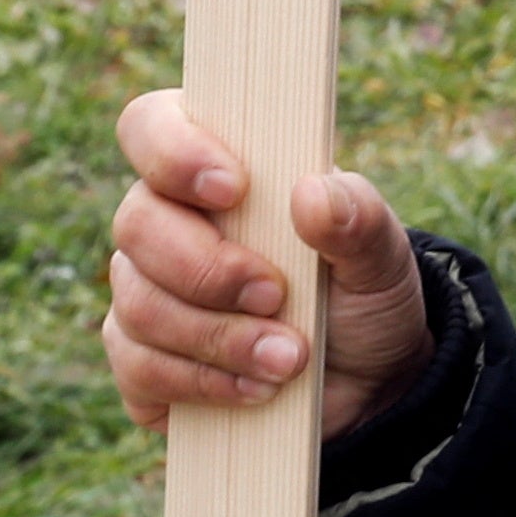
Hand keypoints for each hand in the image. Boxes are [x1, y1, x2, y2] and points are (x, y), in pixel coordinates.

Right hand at [103, 88, 431, 440]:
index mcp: (214, 165)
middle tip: (276, 296)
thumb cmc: (361, 293)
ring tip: (287, 358)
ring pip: (137, 305)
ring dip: (218, 338)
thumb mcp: (380, 255)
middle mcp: (165, 222)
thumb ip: (356, 217)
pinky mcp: (142, 362)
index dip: (175, 151)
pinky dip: (202, 384)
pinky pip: (139, 370)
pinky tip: (254, 391)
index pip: (150, 125)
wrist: (364, 384)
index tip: (234, 188)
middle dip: (208, 269)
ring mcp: (144, 292)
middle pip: (136, 224)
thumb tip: (312, 193)